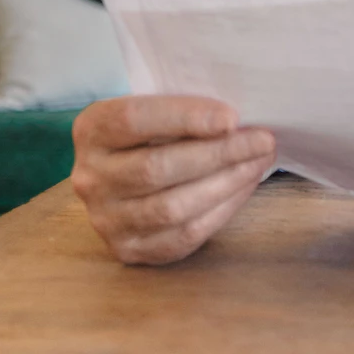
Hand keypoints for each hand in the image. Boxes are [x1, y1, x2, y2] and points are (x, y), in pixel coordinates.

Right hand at [70, 95, 275, 265]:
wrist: (129, 171)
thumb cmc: (158, 130)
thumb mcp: (158, 105)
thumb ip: (186, 106)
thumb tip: (238, 118)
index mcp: (92, 129)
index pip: (132, 119)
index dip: (184, 118)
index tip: (232, 118)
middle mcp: (90, 177)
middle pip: (156, 168)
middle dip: (219, 154)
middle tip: (263, 140)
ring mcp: (105, 218)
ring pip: (171, 207)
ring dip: (226, 183)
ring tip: (260, 162)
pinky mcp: (128, 248)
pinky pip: (182, 235)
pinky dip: (222, 210)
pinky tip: (244, 186)